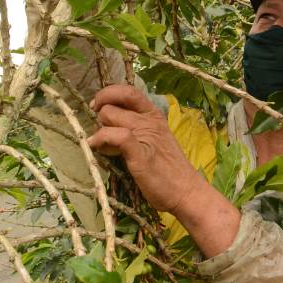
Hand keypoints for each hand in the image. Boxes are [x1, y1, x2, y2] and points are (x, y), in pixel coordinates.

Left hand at [88, 85, 202, 213]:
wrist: (186, 191)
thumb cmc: (168, 169)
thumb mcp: (154, 138)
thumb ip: (136, 127)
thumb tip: (109, 122)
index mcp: (153, 115)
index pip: (128, 91)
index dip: (108, 94)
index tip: (98, 105)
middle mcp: (149, 120)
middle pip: (113, 103)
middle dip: (100, 116)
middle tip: (103, 133)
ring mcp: (145, 135)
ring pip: (109, 115)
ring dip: (99, 129)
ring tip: (106, 147)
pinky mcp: (139, 153)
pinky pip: (115, 135)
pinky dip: (101, 139)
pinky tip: (96, 147)